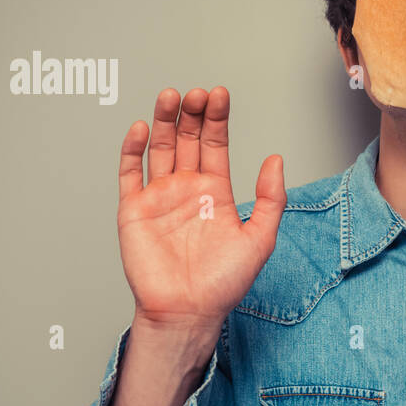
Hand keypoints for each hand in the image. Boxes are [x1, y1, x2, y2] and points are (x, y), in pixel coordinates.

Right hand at [117, 86, 285, 330]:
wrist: (188, 312)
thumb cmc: (224, 283)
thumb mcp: (260, 238)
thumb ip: (270, 198)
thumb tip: (276, 159)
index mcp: (215, 192)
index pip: (216, 145)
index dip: (218, 119)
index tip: (221, 95)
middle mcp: (186, 189)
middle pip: (188, 139)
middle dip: (193, 114)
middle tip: (198, 92)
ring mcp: (159, 197)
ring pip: (160, 148)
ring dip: (165, 121)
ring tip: (171, 96)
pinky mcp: (133, 210)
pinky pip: (129, 173)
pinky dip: (132, 150)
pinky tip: (141, 129)